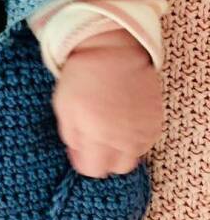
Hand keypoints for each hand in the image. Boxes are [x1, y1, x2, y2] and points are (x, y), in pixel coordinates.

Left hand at [52, 28, 162, 177]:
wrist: (113, 50)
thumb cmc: (82, 75)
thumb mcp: (64, 105)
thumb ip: (70, 136)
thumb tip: (77, 158)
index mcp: (95, 133)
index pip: (92, 170)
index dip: (83, 161)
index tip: (80, 150)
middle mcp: (122, 137)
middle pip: (116, 169)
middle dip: (104, 159)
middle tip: (97, 140)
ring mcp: (142, 130)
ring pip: (133, 158)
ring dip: (121, 149)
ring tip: (111, 128)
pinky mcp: (156, 121)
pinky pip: (146, 143)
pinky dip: (136, 138)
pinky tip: (125, 122)